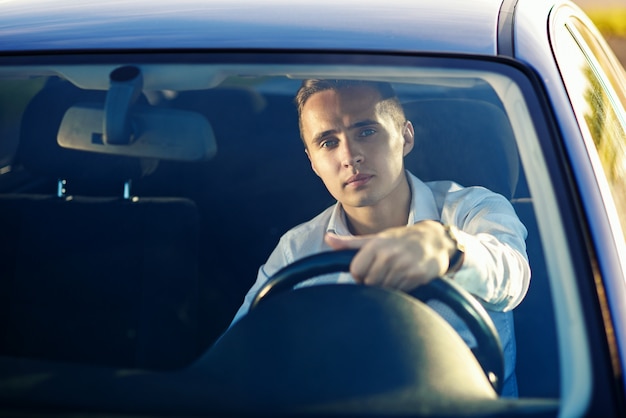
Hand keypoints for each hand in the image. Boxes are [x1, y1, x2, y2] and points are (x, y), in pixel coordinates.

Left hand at [324, 220, 455, 290]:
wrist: (434, 240)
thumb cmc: (400, 240)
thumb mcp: (375, 238)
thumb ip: (350, 243)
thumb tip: (328, 239)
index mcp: (376, 245)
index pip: (356, 271)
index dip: (360, 274)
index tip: (368, 271)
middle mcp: (389, 254)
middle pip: (369, 283)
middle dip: (374, 282)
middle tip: (384, 273)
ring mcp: (404, 265)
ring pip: (385, 289)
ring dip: (389, 287)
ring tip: (396, 274)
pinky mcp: (417, 276)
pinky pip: (401, 291)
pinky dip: (401, 289)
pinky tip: (406, 278)